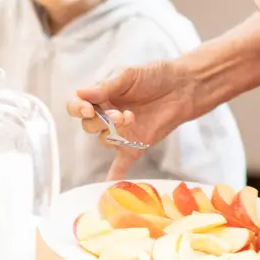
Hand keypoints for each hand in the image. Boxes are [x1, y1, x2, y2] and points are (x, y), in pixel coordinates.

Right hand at [69, 62, 197, 179]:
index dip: (77, 109)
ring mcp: (121, 132)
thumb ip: (105, 87)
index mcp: (101, 97)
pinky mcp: (135, 145)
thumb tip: (80, 93)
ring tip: (130, 118)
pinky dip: (115, 174)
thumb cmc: (155, 76)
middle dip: (100, 121)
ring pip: (104, 140)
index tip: (88, 109)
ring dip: (113, 132)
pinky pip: (120, 163)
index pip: (77, 106)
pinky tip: (110, 184)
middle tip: (118, 114)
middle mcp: (107, 116)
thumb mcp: (127, 75)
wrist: (183, 87)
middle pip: (88, 126)